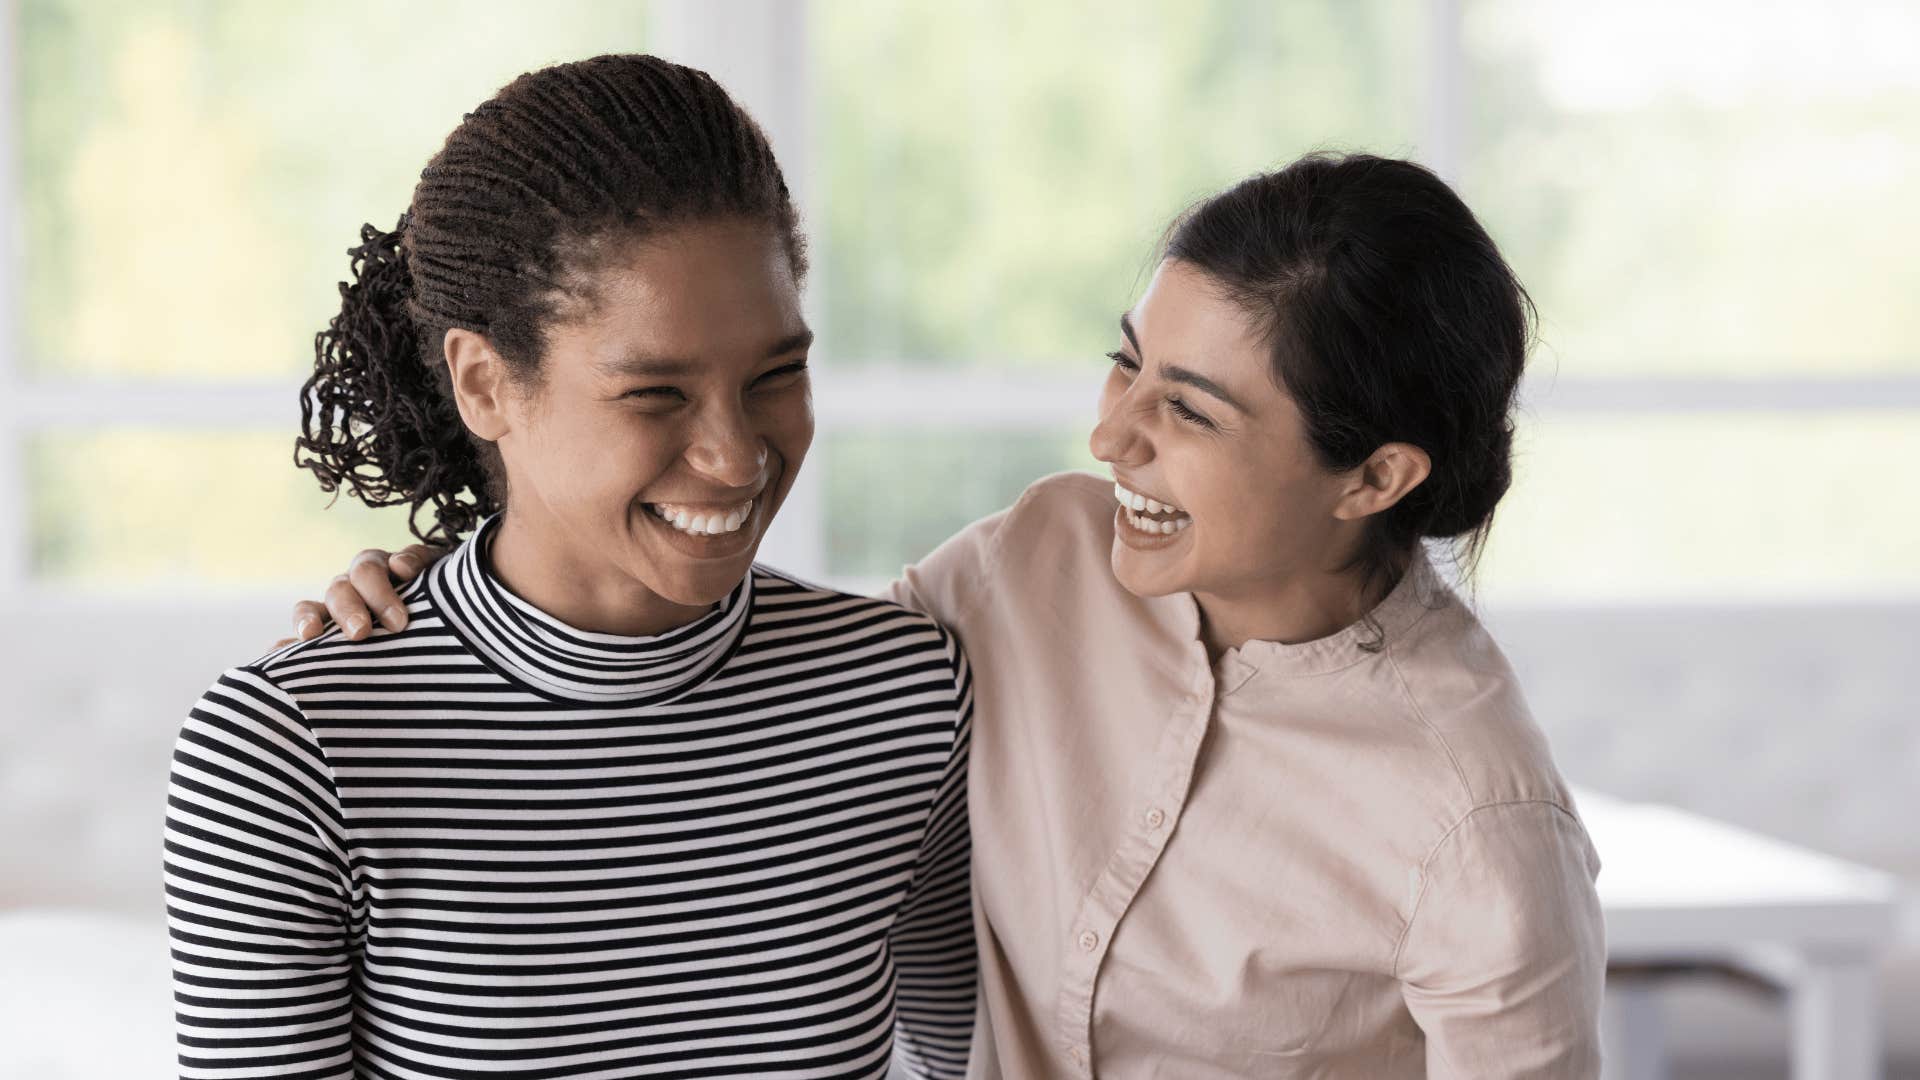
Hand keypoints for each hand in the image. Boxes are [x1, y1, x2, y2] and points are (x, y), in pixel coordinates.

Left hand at [274, 543, 446, 646]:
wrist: (449, 638)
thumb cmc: (394, 659)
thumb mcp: (357, 665)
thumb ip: (319, 661)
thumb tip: (274, 658)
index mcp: (335, 615)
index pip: (309, 610)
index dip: (307, 620)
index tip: (310, 637)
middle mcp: (356, 590)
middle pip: (338, 589)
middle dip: (347, 611)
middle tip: (361, 634)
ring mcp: (387, 573)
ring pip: (366, 569)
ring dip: (378, 593)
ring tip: (397, 621)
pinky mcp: (422, 563)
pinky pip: (410, 554)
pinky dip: (407, 560)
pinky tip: (408, 573)